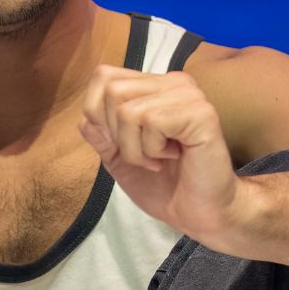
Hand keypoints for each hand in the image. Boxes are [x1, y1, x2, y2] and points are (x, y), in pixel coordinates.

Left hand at [76, 65, 242, 243]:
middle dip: (116, 134)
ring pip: (128, 110)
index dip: (98, 114)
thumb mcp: (118, 156)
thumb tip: (87, 116)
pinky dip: (152, 150)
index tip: (123, 144)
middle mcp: (174, 82)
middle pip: (111, 90)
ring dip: (135, 148)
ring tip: (158, 159)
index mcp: (155, 85)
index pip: (103, 77)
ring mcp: (189, 95)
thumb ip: (99, 132)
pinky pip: (152, 122)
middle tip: (144, 155)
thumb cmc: (164, 185)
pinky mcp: (201, 113)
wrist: (199, 212)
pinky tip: (173, 157)